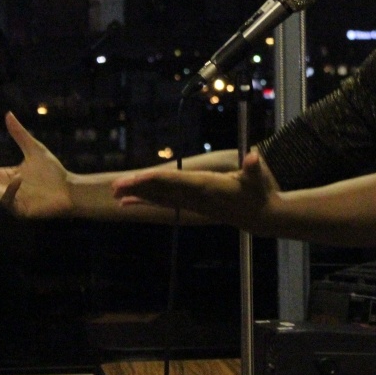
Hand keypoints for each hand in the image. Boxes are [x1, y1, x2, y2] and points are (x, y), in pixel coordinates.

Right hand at [0, 112, 73, 218]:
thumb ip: (20, 134)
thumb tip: (8, 114)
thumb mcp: (34, 149)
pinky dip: (11, 191)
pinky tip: (17, 179)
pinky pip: (10, 203)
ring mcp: (12, 202)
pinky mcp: (21, 210)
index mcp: (4, 176)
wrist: (70, 188)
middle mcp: (4, 189)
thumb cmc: (52, 172)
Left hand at [111, 151, 277, 229]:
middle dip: (138, 188)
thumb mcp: (258, 179)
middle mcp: (195, 197)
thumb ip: (254, 168)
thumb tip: (254, 157)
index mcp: (207, 187)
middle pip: (162, 191)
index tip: (138, 179)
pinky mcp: (191, 207)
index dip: (157, 180)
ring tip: (115, 193)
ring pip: (159, 199)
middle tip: (115, 186)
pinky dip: (146, 203)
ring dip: (137, 195)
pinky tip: (128, 204)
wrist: (260, 217)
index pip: (177, 182)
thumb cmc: (259, 193)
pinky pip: (164, 204)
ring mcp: (192, 204)